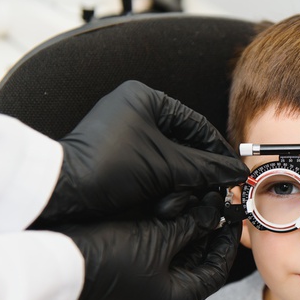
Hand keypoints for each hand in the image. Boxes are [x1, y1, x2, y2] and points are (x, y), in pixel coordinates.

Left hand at [39, 80, 248, 220]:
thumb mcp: (165, 167)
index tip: (232, 170)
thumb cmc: (106, 168)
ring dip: (179, 181)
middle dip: (197, 170)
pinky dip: (161, 184)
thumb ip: (205, 168)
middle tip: (215, 188)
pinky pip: (151, 167)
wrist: (64, 192)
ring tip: (189, 198)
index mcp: (145, 98)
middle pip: (183, 142)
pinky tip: (167, 200)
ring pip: (168, 158)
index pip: (196, 124)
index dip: (217, 150)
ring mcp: (123, 133)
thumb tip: (234, 171)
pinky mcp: (116, 155)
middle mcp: (133, 110)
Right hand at [53, 192, 239, 299]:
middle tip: (216, 206)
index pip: (216, 272)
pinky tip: (170, 213)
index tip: (233, 218)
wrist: (58, 261)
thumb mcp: (158, 238)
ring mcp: (141, 295)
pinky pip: (156, 259)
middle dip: (207, 234)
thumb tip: (212, 215)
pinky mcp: (125, 282)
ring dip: (187, 233)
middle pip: (196, 265)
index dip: (227, 242)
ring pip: (176, 260)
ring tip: (197, 204)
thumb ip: (191, 226)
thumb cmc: (108, 256)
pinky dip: (166, 238)